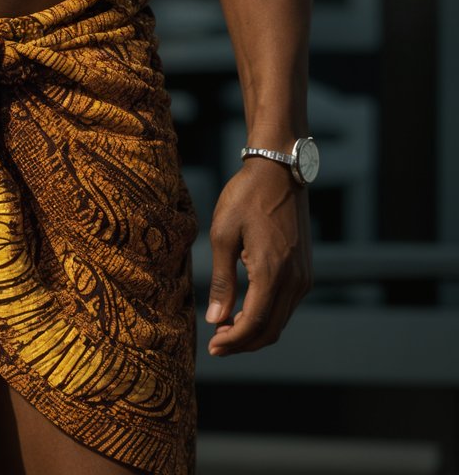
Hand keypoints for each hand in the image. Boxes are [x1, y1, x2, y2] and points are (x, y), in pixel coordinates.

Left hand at [206, 159, 311, 355]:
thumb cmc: (246, 197)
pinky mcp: (305, 271)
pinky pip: (287, 305)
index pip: (254, 324)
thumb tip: (216, 319)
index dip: (233, 341)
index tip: (212, 348)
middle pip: (271, 331)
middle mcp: (294, 280)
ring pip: (281, 321)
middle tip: (217, 343)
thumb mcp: (223, 234)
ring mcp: (304, 277)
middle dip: (243, 343)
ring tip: (226, 327)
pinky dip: (267, 316)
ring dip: (255, 331)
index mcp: (272, 272)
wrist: (279, 170)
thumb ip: (222, 280)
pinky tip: (245, 308)